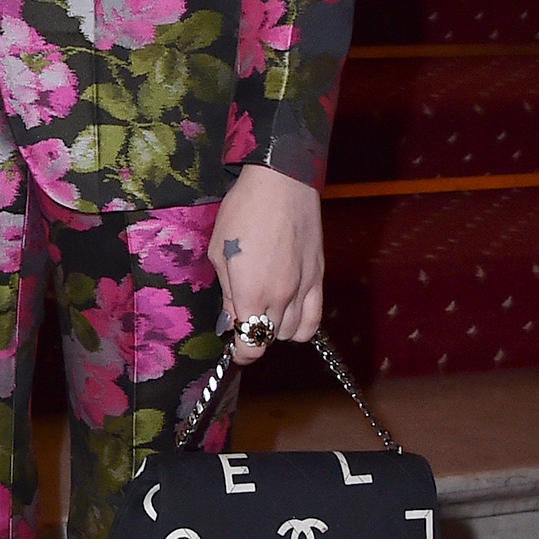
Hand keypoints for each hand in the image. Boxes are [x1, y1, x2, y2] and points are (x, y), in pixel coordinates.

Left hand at [211, 163, 324, 362]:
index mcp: (251, 292)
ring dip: (277, 331)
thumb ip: (227, 292)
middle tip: (243, 320)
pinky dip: (302, 326)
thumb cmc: (243, 212)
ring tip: (265, 314)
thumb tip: (231, 319)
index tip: (234, 350)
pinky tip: (290, 315)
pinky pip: (315, 319)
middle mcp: (281, 297)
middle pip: (270, 339)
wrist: (281, 184)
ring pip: (294, 333)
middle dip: (254, 336)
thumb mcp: (220, 252)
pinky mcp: (319, 278)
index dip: (241, 354)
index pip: (250, 343)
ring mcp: (304, 288)